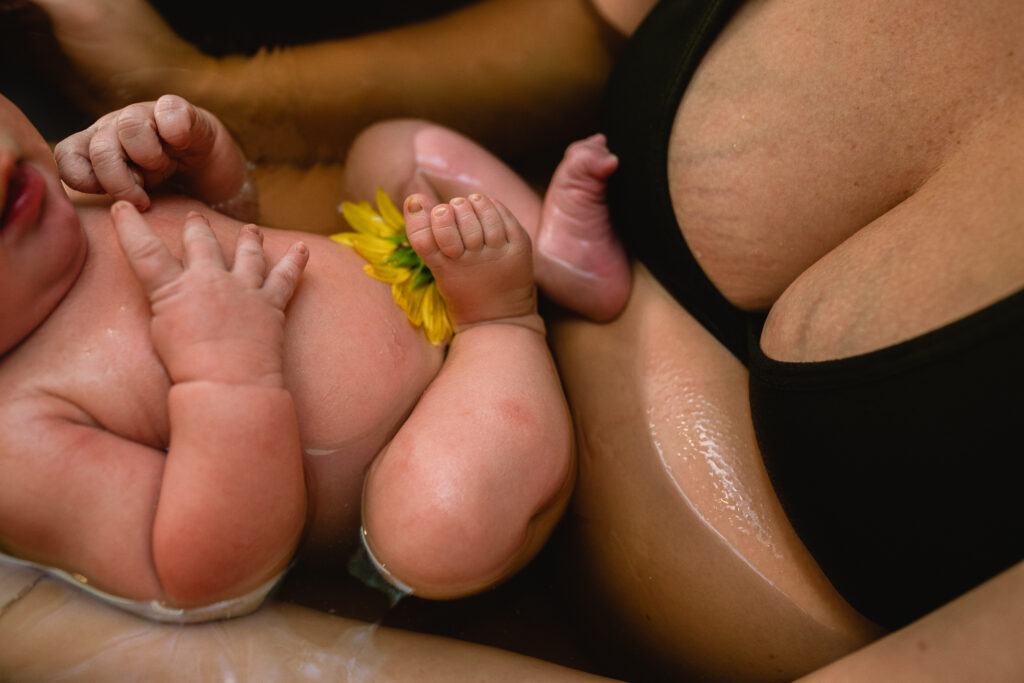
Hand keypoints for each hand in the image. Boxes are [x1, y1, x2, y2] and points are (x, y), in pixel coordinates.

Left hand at [56, 95, 253, 216]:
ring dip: (150, 157)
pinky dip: (176, 131)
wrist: (216, 178)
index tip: (113, 200)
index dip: (84, 180)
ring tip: (165, 169)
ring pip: (129, 127)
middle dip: (121, 182)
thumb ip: (111, 204)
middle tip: (143, 200)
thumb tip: (99, 215)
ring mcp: (147, 115)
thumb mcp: (136, 204)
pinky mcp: (180, 111)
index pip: (68, 157)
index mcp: (98, 150)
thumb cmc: (173, 194)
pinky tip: (183, 144)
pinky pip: (169, 110)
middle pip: (100, 149)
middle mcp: (116, 129)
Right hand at [110, 201, 307, 386]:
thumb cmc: (187, 369)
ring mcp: (243, 289)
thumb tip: (170, 297)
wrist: (228, 384)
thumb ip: (165, 307)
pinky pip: (286, 277)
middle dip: (197, 229)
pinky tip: (302, 248)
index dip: (131, 227)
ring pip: (247, 254)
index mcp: (174, 289)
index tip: (122, 207)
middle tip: (196, 218)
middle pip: (202, 244)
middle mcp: (210, 280)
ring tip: (252, 229)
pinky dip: (295, 261)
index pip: (145, 251)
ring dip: (249, 239)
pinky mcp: (271, 303)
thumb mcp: (159, 334)